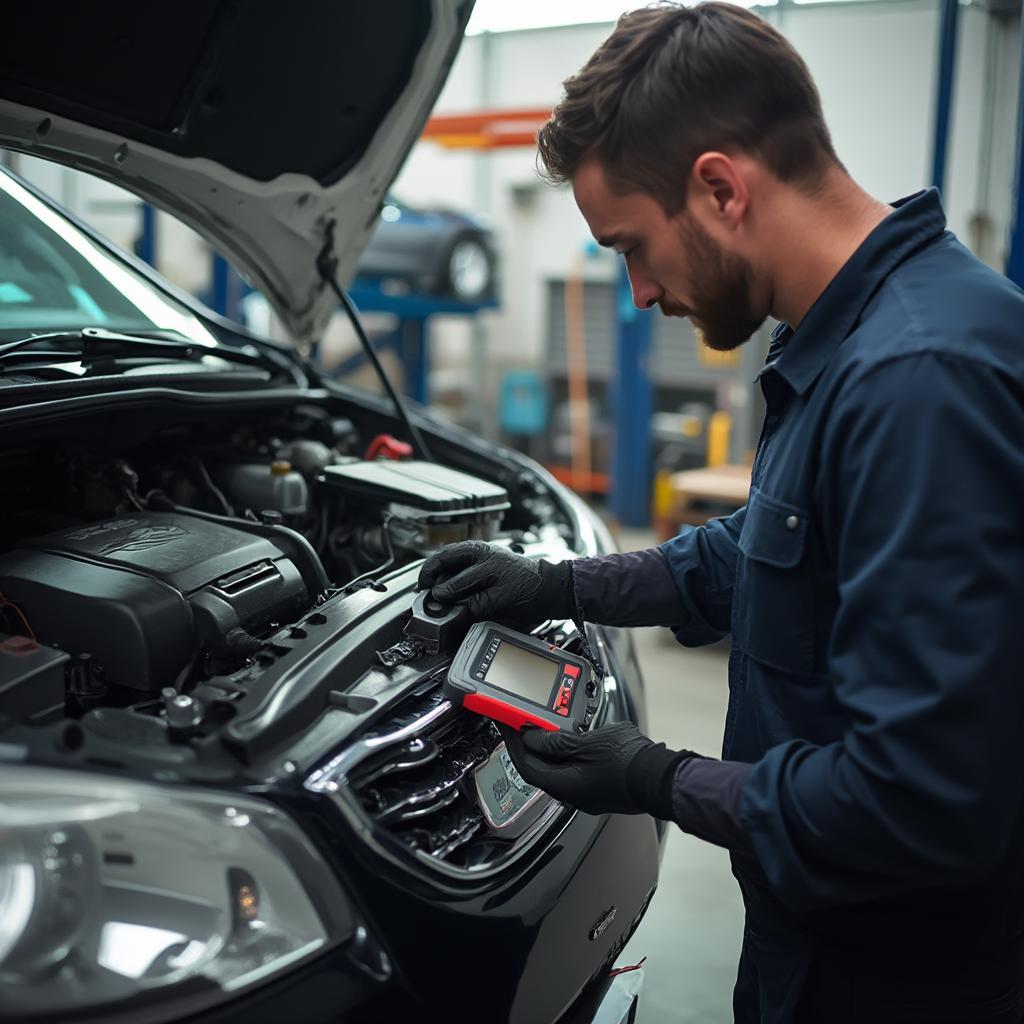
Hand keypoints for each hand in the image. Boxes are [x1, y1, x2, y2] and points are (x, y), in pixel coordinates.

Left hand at [417, 541, 572, 620]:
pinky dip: (466, 612)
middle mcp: (485, 557)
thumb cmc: (516, 576)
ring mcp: (493, 575)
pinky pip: (474, 606)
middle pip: (445, 565)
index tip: (423, 582)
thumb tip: (437, 585)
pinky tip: (467, 613)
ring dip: (447, 596)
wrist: (549, 584)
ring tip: (446, 603)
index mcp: (479, 549)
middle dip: (433, 582)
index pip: (444, 554)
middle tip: (431, 594)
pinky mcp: (501, 595)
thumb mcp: (489, 565)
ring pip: (456, 586)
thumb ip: (465, 572)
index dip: (428, 569)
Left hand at [497, 721, 697, 817]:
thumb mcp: (586, 743)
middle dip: (530, 744)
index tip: (507, 724)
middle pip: (540, 768)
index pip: (526, 765)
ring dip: (550, 747)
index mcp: (564, 786)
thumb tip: (533, 737)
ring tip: (547, 725)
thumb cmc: (628, 763)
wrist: (661, 777)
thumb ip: (556, 742)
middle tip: (524, 721)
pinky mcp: (600, 787)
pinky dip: (567, 753)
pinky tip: (573, 738)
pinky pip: (575, 769)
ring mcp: (587, 793)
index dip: (513, 743)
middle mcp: (572, 794)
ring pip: (559, 768)